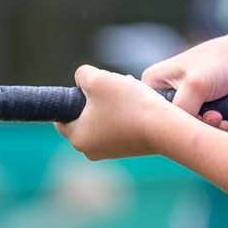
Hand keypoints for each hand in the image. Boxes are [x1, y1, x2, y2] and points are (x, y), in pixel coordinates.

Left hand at [56, 64, 190, 160]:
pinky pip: (116, 126)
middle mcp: (90, 150)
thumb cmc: (130, 104)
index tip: (87, 87)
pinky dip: (122, 112)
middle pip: (83, 116)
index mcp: (77, 138)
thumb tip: (81, 80)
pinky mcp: (126, 149)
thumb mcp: (99, 79)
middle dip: (95, 97)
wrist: (166, 127)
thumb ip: (82, 75)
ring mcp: (109, 152)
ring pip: (101, 119)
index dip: (72, 97)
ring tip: (126, 88)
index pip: (61, 118)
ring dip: (110, 101)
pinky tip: (136, 100)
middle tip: (110, 85)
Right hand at [141, 32, 227, 122]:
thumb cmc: (217, 63)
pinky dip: (211, 125)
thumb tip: (176, 133)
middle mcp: (162, 90)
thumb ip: (182, 109)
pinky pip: (198, 124)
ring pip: (187, 125)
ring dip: (206, 125)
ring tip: (219, 116)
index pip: (154, 112)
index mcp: (152, 81)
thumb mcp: (195, 86)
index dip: (175, 121)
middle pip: (171, 121)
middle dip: (194, 123)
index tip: (198, 116)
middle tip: (213, 116)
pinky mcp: (194, 105)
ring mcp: (178, 98)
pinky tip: (223, 120)